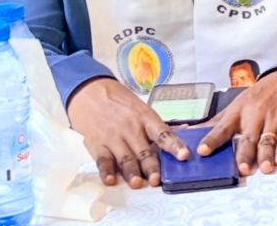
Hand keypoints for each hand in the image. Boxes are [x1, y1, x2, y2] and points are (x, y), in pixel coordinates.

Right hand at [67, 77, 188, 187]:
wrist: (92, 94)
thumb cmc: (122, 104)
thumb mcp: (142, 109)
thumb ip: (156, 126)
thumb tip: (182, 132)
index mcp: (146, 118)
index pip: (164, 134)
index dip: (175, 145)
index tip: (184, 155)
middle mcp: (131, 128)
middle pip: (144, 150)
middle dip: (151, 167)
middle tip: (157, 180)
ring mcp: (114, 137)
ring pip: (125, 158)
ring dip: (131, 172)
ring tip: (137, 184)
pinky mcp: (98, 144)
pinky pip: (103, 160)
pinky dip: (106, 171)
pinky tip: (110, 180)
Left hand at [197, 68, 276, 175]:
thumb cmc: (261, 94)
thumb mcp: (239, 103)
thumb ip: (220, 122)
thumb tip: (191, 133)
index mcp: (239, 112)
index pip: (223, 128)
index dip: (212, 140)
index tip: (202, 151)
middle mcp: (255, 115)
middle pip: (248, 138)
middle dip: (244, 154)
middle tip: (242, 170)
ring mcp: (274, 118)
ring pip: (268, 139)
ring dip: (266, 154)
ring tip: (264, 168)